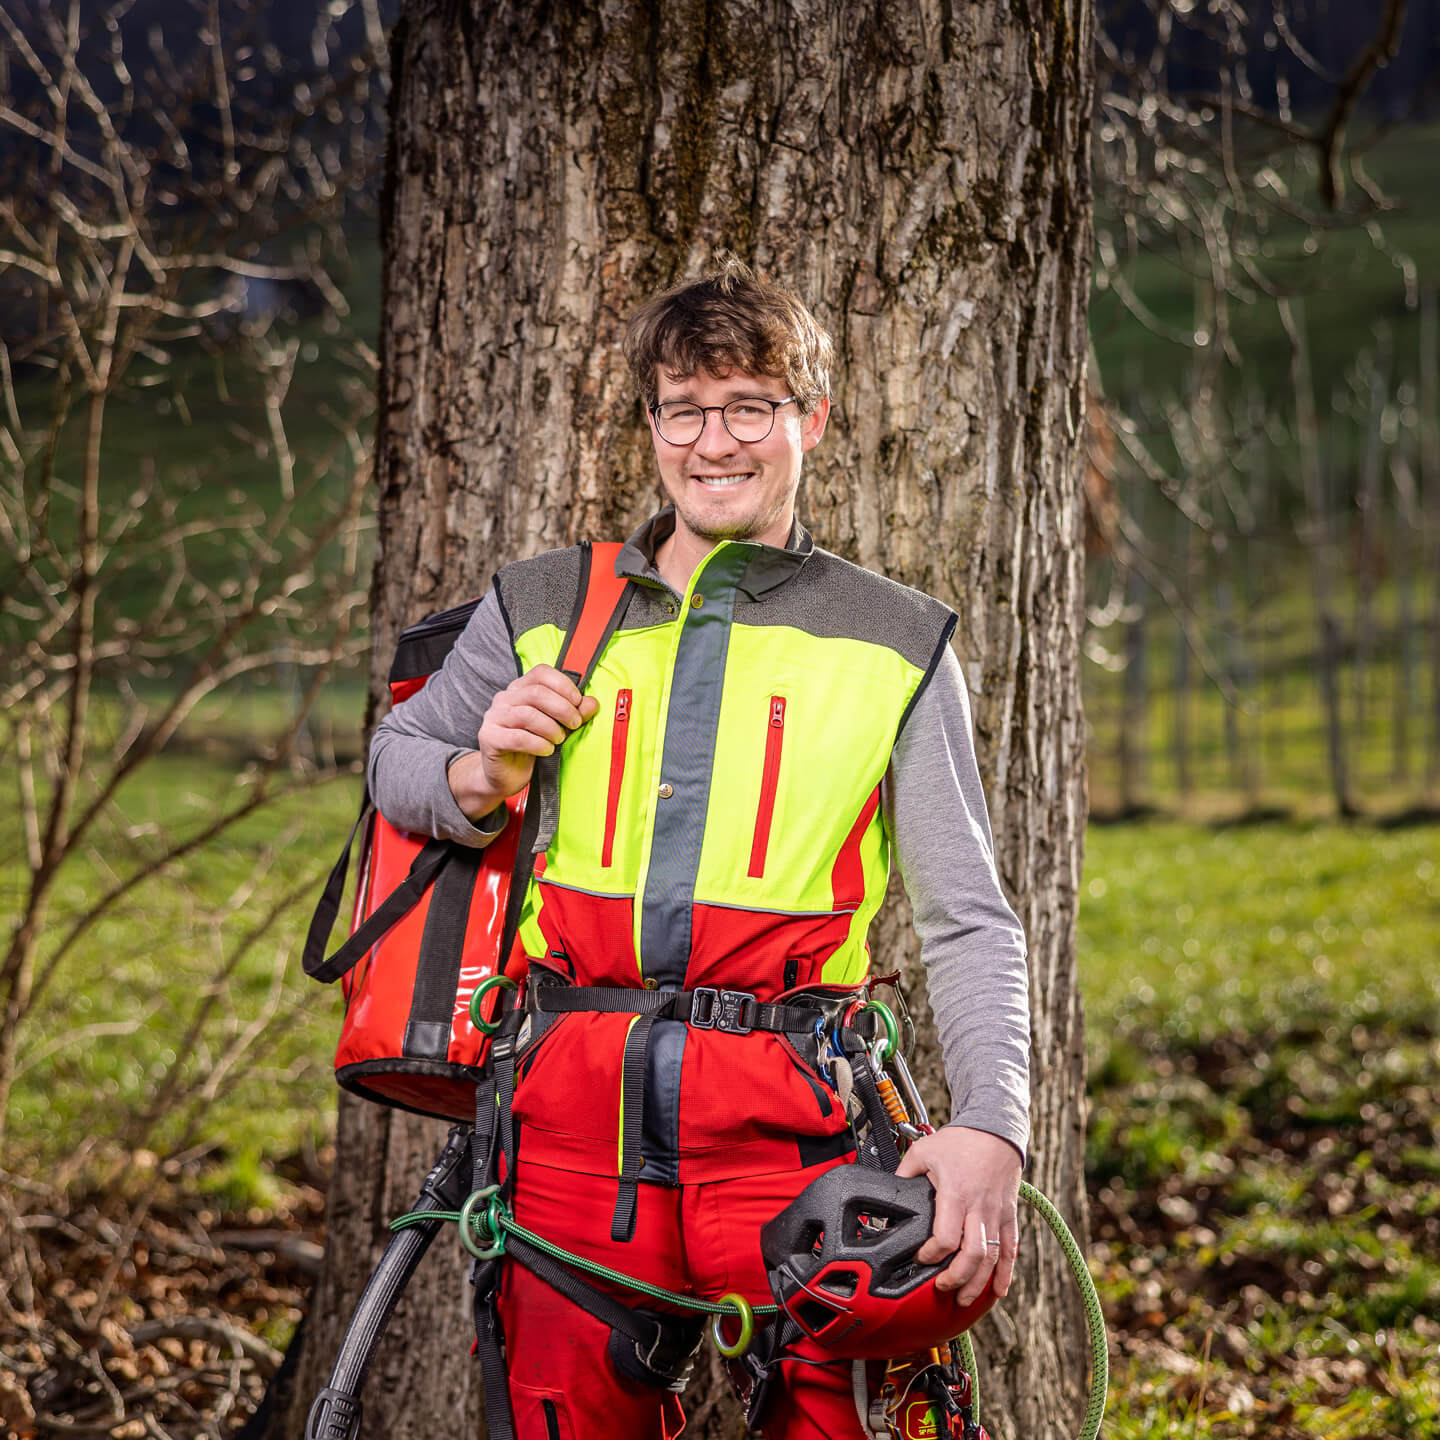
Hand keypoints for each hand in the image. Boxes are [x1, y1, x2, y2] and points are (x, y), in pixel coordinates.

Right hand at [448, 664, 598, 817]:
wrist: (505, 775)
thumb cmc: (532, 747)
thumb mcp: (557, 728)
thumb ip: (574, 714)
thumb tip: (592, 703)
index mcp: (520, 689)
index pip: (541, 672)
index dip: (563, 684)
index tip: (578, 702)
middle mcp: (504, 698)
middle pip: (537, 693)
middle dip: (563, 709)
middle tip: (575, 724)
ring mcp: (494, 717)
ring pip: (528, 715)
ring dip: (551, 728)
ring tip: (559, 740)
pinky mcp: (490, 737)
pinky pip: (518, 738)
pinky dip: (539, 744)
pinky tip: (547, 750)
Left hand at [895, 1125, 1021, 1304]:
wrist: (995, 1129)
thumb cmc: (960, 1141)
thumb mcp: (923, 1151)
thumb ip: (904, 1175)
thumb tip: (886, 1195)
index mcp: (955, 1194)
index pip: (946, 1237)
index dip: (931, 1254)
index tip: (919, 1258)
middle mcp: (978, 1207)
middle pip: (973, 1255)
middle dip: (956, 1279)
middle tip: (941, 1288)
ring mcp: (996, 1213)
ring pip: (993, 1258)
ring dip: (978, 1283)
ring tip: (963, 1298)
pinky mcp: (1008, 1215)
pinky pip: (1011, 1248)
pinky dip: (1005, 1273)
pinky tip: (998, 1290)